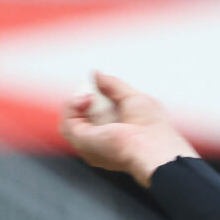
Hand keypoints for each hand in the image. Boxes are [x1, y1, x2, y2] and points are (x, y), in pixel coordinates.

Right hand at [60, 72, 198, 186]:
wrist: (152, 144)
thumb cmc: (152, 128)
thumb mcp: (132, 97)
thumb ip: (113, 86)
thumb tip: (97, 74)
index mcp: (113, 135)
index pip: (93, 117)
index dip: (92, 100)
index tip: (98, 88)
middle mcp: (99, 143)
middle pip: (80, 119)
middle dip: (83, 100)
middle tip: (93, 91)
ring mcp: (89, 145)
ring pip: (69, 122)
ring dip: (75, 103)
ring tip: (89, 95)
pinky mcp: (82, 143)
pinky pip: (67, 123)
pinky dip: (72, 107)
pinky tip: (86, 98)